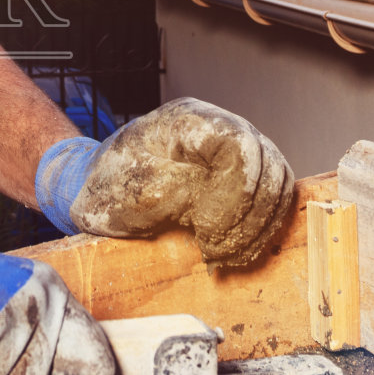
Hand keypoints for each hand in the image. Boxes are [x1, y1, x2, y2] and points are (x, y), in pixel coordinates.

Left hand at [35, 97, 294, 266]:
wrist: (98, 191)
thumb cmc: (107, 187)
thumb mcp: (126, 191)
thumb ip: (168, 190)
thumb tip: (209, 198)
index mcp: (187, 121)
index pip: (237, 144)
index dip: (234, 189)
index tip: (207, 227)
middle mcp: (217, 126)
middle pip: (264, 162)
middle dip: (248, 213)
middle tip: (218, 248)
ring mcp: (232, 148)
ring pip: (275, 180)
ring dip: (258, 223)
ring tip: (227, 253)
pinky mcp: (240, 174)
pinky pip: (270, 196)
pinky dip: (260, 226)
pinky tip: (237, 249)